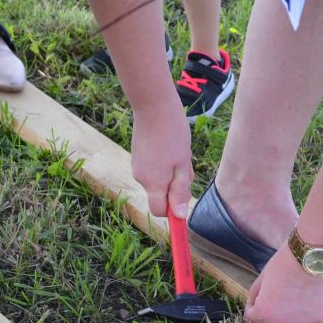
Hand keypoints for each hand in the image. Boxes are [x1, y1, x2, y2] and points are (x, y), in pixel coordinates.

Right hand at [131, 104, 192, 218]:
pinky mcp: (137, 156)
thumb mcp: (182, 165)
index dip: (171, 211)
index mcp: (154, 183)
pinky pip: (153, 169)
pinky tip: (169, 145)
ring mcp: (137, 166)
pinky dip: (163, 164)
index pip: (159, 211)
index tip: (182, 202)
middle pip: (160, 195)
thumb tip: (179, 216)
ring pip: (158, 180)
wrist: (153, 106)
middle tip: (185, 165)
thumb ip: (180, 191)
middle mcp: (141, 178)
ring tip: (178, 151)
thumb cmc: (172, 134)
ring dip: (170, 173)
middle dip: (174, 187)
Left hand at [244, 246, 322, 322]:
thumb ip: (256, 294)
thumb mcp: (263, 277)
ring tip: (287, 320)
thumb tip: (255, 303)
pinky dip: (305, 320)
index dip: (251, 312)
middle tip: (267, 321)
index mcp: (264, 314)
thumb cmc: (285, 263)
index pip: (250, 322)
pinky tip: (306, 307)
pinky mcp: (318, 320)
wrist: (314, 257)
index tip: (254, 306)